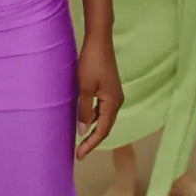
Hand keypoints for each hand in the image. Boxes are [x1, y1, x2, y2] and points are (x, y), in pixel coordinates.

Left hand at [75, 34, 123, 158]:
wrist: (99, 40)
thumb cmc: (91, 62)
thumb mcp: (85, 88)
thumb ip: (84, 110)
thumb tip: (83, 131)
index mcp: (113, 103)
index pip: (102, 131)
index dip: (91, 144)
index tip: (79, 156)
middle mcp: (117, 101)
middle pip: (105, 127)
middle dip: (93, 140)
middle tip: (79, 153)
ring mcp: (114, 94)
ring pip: (104, 118)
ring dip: (93, 128)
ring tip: (80, 139)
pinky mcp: (110, 88)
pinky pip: (103, 108)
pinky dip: (94, 116)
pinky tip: (84, 117)